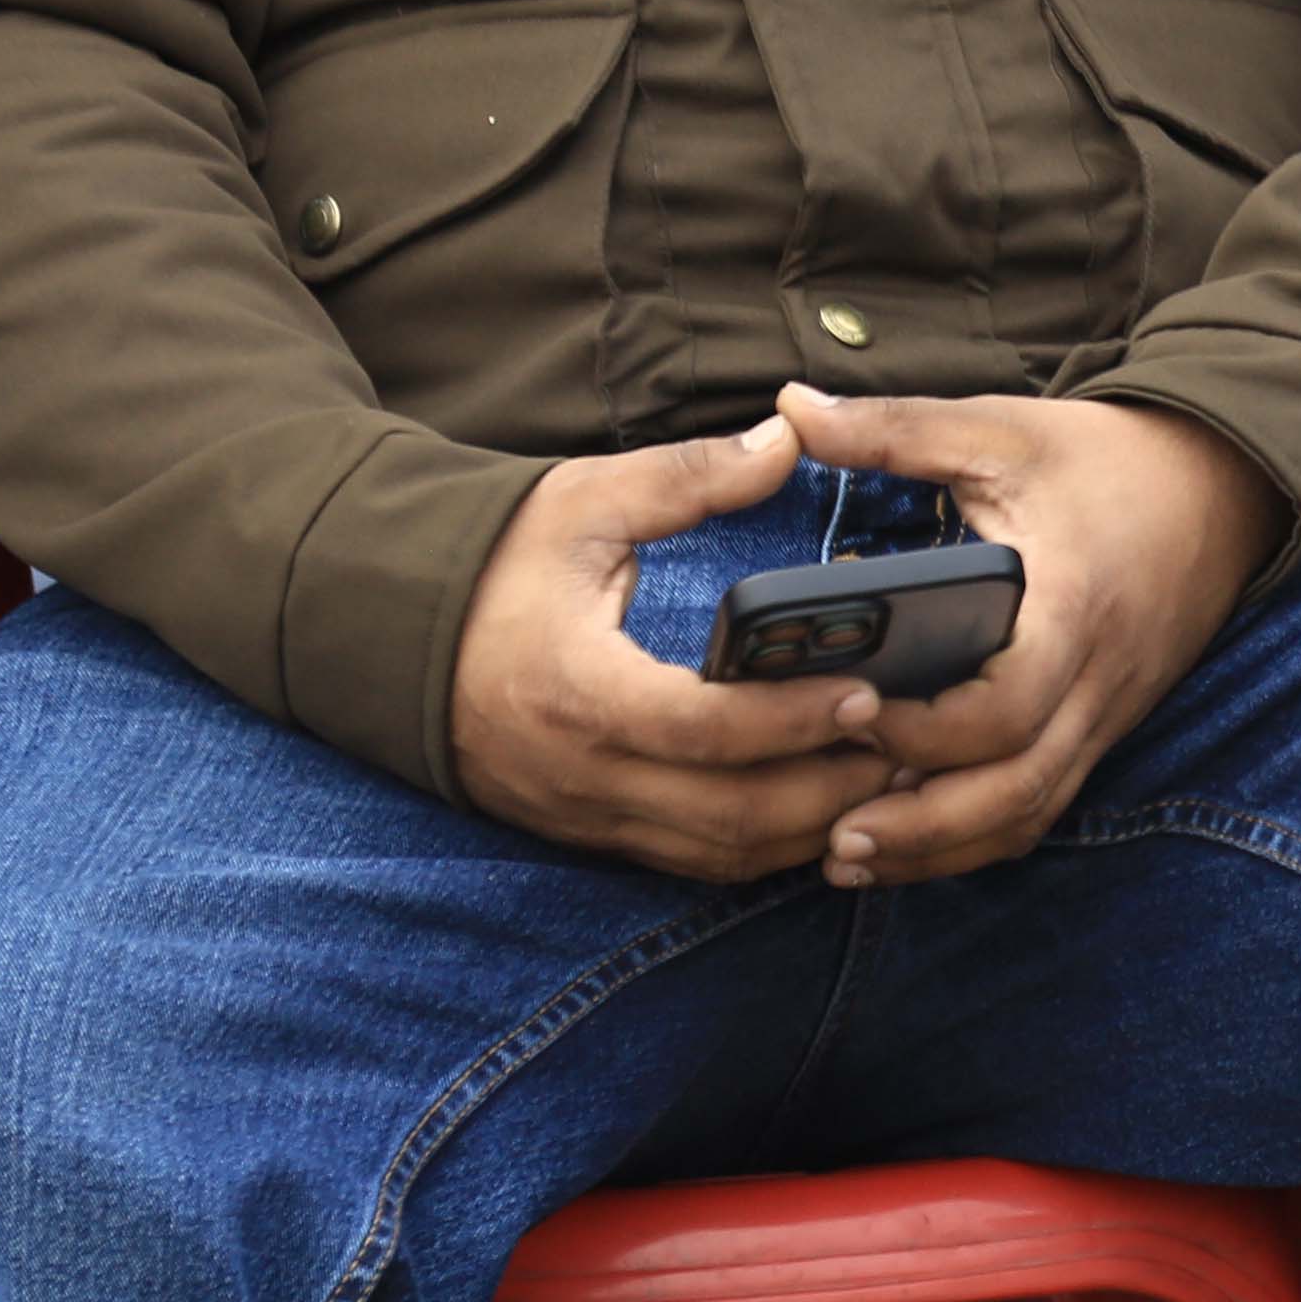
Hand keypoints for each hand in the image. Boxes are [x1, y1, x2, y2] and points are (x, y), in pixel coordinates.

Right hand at [448, 418, 900, 881]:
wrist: (389, 631)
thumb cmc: (493, 561)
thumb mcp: (583, 502)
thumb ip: (689, 476)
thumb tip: (785, 441)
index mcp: (576, 688)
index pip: (704, 730)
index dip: (794, 720)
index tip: (871, 690)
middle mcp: (579, 772)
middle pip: (728, 816)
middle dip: (829, 791)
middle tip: (911, 747)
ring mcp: (582, 813)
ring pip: (717, 854)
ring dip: (808, 829)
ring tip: (888, 780)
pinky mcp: (589, 831)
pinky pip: (691, 860)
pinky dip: (762, 845)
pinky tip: (822, 808)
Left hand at [770, 387, 1283, 889]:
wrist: (1221, 483)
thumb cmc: (1104, 458)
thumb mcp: (1001, 430)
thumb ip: (896, 428)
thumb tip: (791, 409)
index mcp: (1071, 604)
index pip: (1007, 705)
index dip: (923, 729)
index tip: (846, 711)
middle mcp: (1097, 677)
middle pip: (1017, 788)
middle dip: (922, 827)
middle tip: (830, 838)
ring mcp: (1106, 711)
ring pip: (1030, 811)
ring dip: (941, 847)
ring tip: (848, 857)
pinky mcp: (1103, 726)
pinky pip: (1044, 802)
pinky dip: (975, 834)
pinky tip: (909, 838)